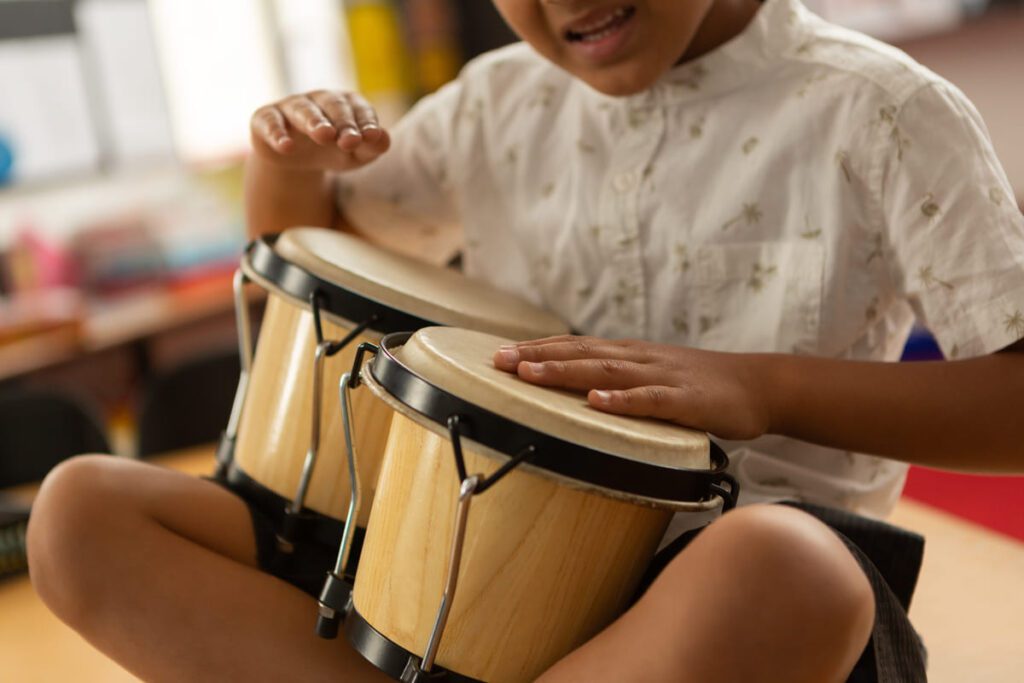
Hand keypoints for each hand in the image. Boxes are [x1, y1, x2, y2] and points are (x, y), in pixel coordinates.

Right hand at [249, 90, 390, 171]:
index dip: (365, 122)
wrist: (295, 162)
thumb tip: (384, 138)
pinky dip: (277, 132)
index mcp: (345, 103)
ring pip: (303, 109)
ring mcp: (291, 106)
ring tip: (324, 135)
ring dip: (314, 121)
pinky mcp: (265, 118)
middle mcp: (319, 99)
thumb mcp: (356, 155)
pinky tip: (285, 146)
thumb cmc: (333, 151)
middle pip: (332, 106)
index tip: (372, 137)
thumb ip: (372, 147)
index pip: (359, 109)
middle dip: (342, 122)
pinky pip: (269, 121)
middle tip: (349, 139)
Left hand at [493, 336, 775, 439]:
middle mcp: (638, 359)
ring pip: (606, 372)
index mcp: (628, 355)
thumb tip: (575, 393)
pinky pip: (650, 401)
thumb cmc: (700, 386)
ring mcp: (661, 377)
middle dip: (537, 356)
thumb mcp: (651, 378)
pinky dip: (622, 401)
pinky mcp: (686, 400)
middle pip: (580, 353)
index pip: (574, 345)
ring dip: (566, 370)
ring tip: (532, 373)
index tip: (498, 354)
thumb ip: (617, 381)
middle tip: (499, 361)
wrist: (758, 385)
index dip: (537, 348)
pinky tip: (597, 402)